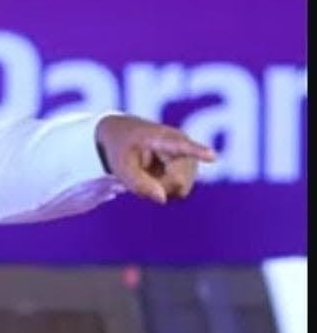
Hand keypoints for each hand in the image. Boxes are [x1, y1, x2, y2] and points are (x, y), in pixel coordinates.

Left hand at [95, 115, 216, 203]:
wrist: (124, 133)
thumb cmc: (122, 148)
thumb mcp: (120, 166)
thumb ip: (138, 184)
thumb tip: (163, 199)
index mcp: (162, 137)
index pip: (181, 146)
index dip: (198, 152)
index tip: (212, 156)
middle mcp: (183, 143)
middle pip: (177, 182)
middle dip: (158, 186)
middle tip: (141, 171)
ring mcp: (190, 156)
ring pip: (180, 189)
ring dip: (161, 187)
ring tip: (148, 169)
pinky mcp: (191, 167)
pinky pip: (180, 191)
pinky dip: (165, 188)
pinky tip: (157, 174)